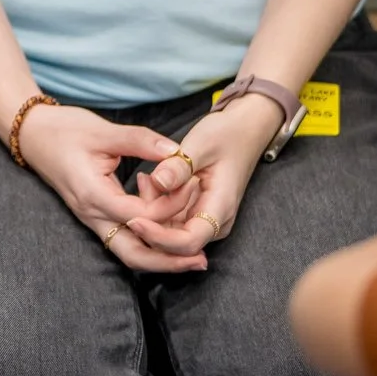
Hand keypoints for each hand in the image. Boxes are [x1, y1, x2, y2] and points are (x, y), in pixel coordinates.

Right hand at [15, 102, 206, 273]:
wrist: (33, 136)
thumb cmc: (65, 130)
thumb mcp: (104, 131)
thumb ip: (142, 141)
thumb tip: (178, 152)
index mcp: (94, 195)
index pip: (142, 214)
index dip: (171, 204)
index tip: (193, 184)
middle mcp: (92, 215)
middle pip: (134, 254)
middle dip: (168, 261)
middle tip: (201, 260)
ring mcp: (92, 219)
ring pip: (128, 253)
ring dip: (160, 258)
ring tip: (191, 258)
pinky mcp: (95, 216)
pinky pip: (123, 240)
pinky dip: (147, 243)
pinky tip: (169, 235)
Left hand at [127, 96, 281, 264]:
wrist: (243, 131)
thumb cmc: (225, 135)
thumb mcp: (201, 143)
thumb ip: (180, 165)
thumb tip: (158, 181)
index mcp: (220, 209)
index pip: (188, 242)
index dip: (159, 238)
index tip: (133, 220)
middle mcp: (214, 223)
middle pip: (175, 245)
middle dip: (150, 224)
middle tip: (141, 184)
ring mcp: (204, 220)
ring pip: (169, 233)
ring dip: (150, 213)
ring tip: (144, 178)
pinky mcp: (194, 214)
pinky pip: (169, 221)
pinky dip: (154, 206)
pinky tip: (147, 180)